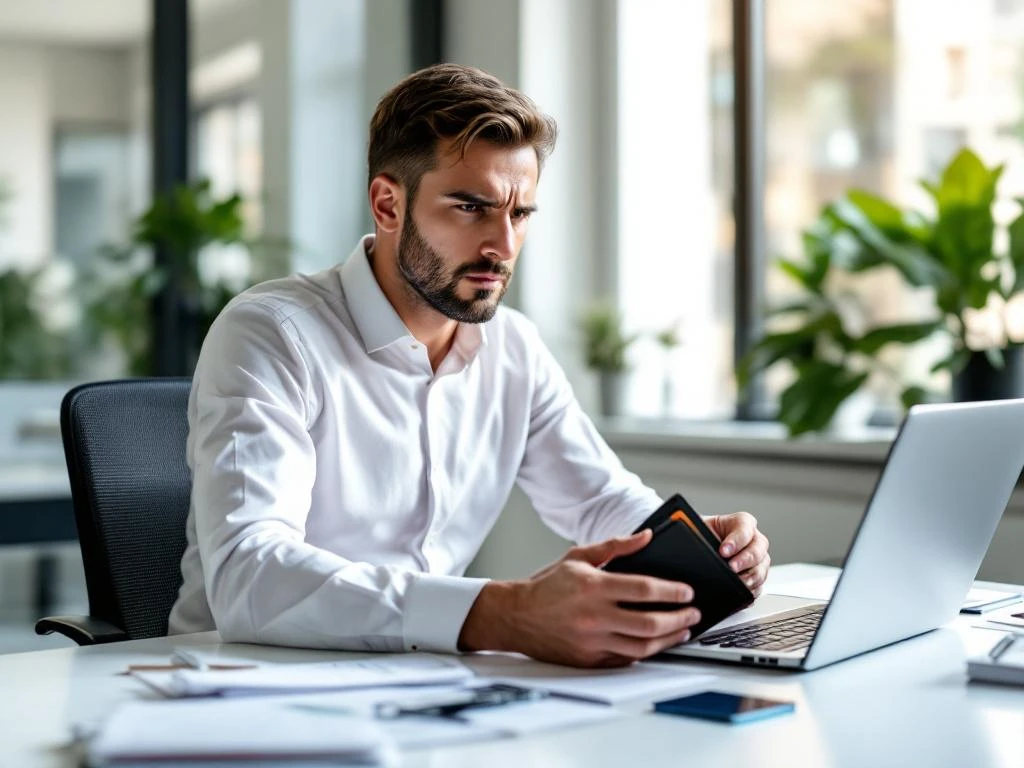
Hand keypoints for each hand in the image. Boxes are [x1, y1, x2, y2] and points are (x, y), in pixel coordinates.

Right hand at [458, 532, 701, 667]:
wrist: (516, 616)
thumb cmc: (548, 585)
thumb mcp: (579, 557)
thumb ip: (616, 546)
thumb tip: (647, 536)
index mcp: (594, 587)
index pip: (644, 589)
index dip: (672, 592)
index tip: (688, 592)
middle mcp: (594, 616)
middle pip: (649, 622)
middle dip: (678, 618)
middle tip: (692, 613)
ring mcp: (592, 641)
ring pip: (641, 646)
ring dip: (668, 639)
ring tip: (681, 630)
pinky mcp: (589, 659)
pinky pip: (625, 658)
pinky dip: (645, 651)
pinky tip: (656, 643)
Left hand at [704, 511, 769, 595]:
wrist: (698, 552)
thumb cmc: (699, 537)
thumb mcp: (698, 530)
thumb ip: (700, 533)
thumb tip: (696, 541)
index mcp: (739, 523)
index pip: (745, 526)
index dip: (737, 540)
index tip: (723, 551)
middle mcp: (753, 539)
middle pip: (758, 548)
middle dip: (745, 560)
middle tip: (731, 568)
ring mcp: (757, 559)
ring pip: (762, 567)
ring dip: (751, 577)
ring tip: (737, 582)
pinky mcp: (755, 576)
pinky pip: (760, 584)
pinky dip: (752, 589)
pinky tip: (740, 591)